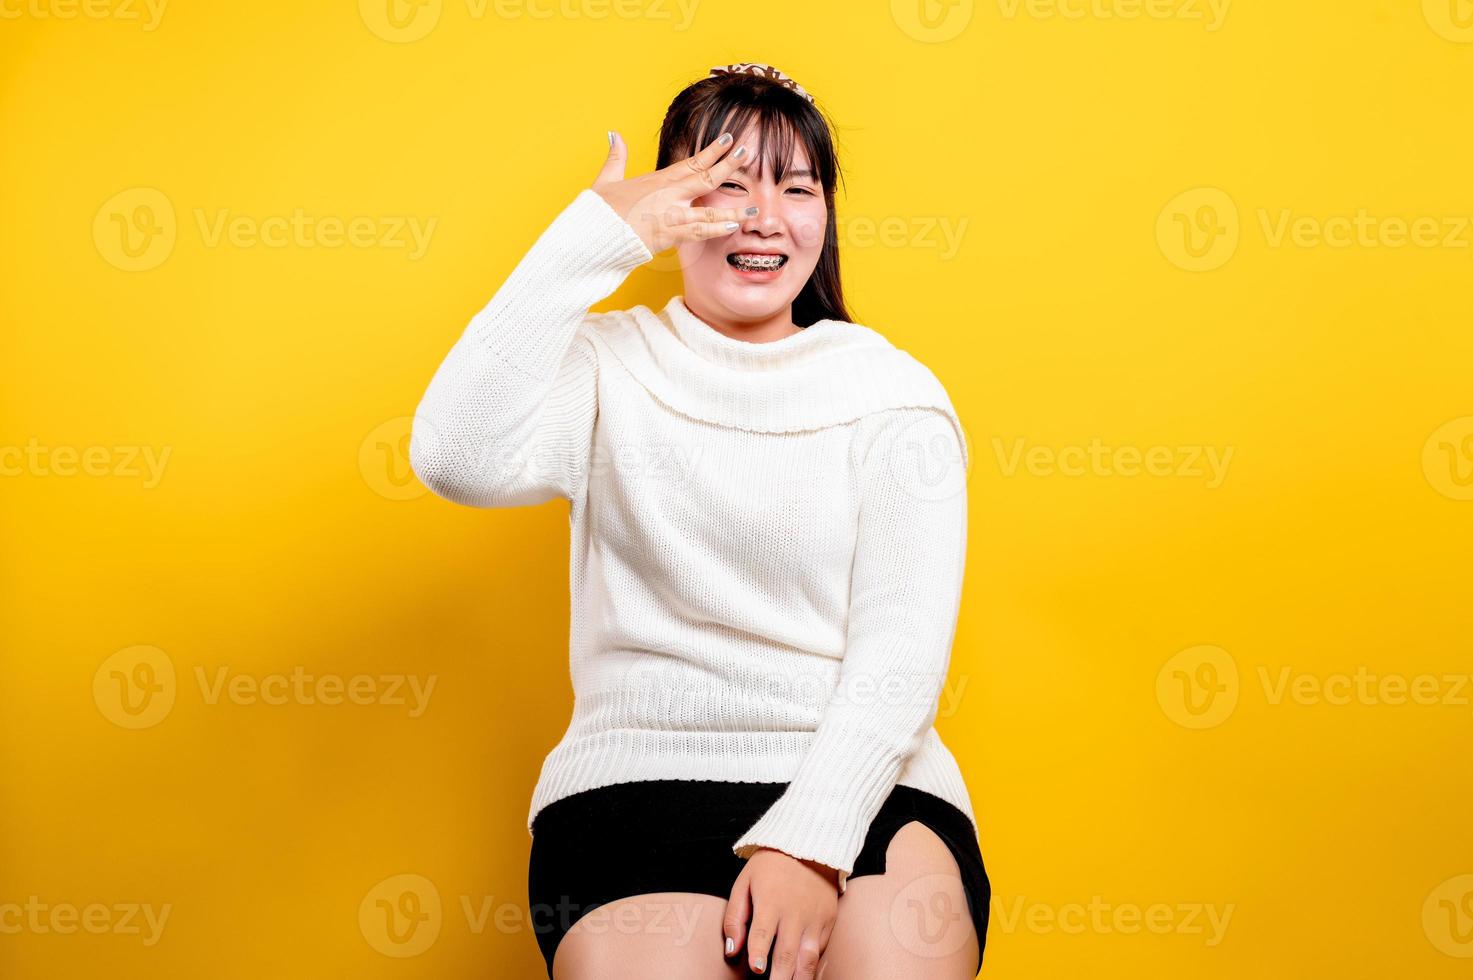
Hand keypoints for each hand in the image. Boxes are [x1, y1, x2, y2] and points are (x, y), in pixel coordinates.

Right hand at [592, 129, 758, 255]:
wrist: (592, 234)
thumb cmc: (599, 211)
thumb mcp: (606, 180)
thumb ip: (615, 157)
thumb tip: (613, 135)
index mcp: (658, 180)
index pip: (692, 161)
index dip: (713, 149)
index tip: (729, 138)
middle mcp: (667, 195)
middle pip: (706, 178)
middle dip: (729, 165)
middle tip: (748, 153)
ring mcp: (670, 215)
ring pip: (708, 210)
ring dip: (733, 209)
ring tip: (754, 208)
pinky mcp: (667, 236)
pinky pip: (697, 232)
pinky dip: (715, 229)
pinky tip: (732, 227)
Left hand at [724, 847, 839, 978]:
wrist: (808, 846)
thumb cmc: (771, 866)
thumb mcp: (744, 883)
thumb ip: (735, 917)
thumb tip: (732, 950)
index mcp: (770, 902)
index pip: (763, 934)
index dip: (759, 955)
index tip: (756, 971)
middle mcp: (794, 913)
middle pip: (787, 953)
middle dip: (780, 977)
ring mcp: (814, 918)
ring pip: (808, 957)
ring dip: (799, 978)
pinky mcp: (828, 920)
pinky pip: (820, 949)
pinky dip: (811, 965)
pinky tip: (802, 975)